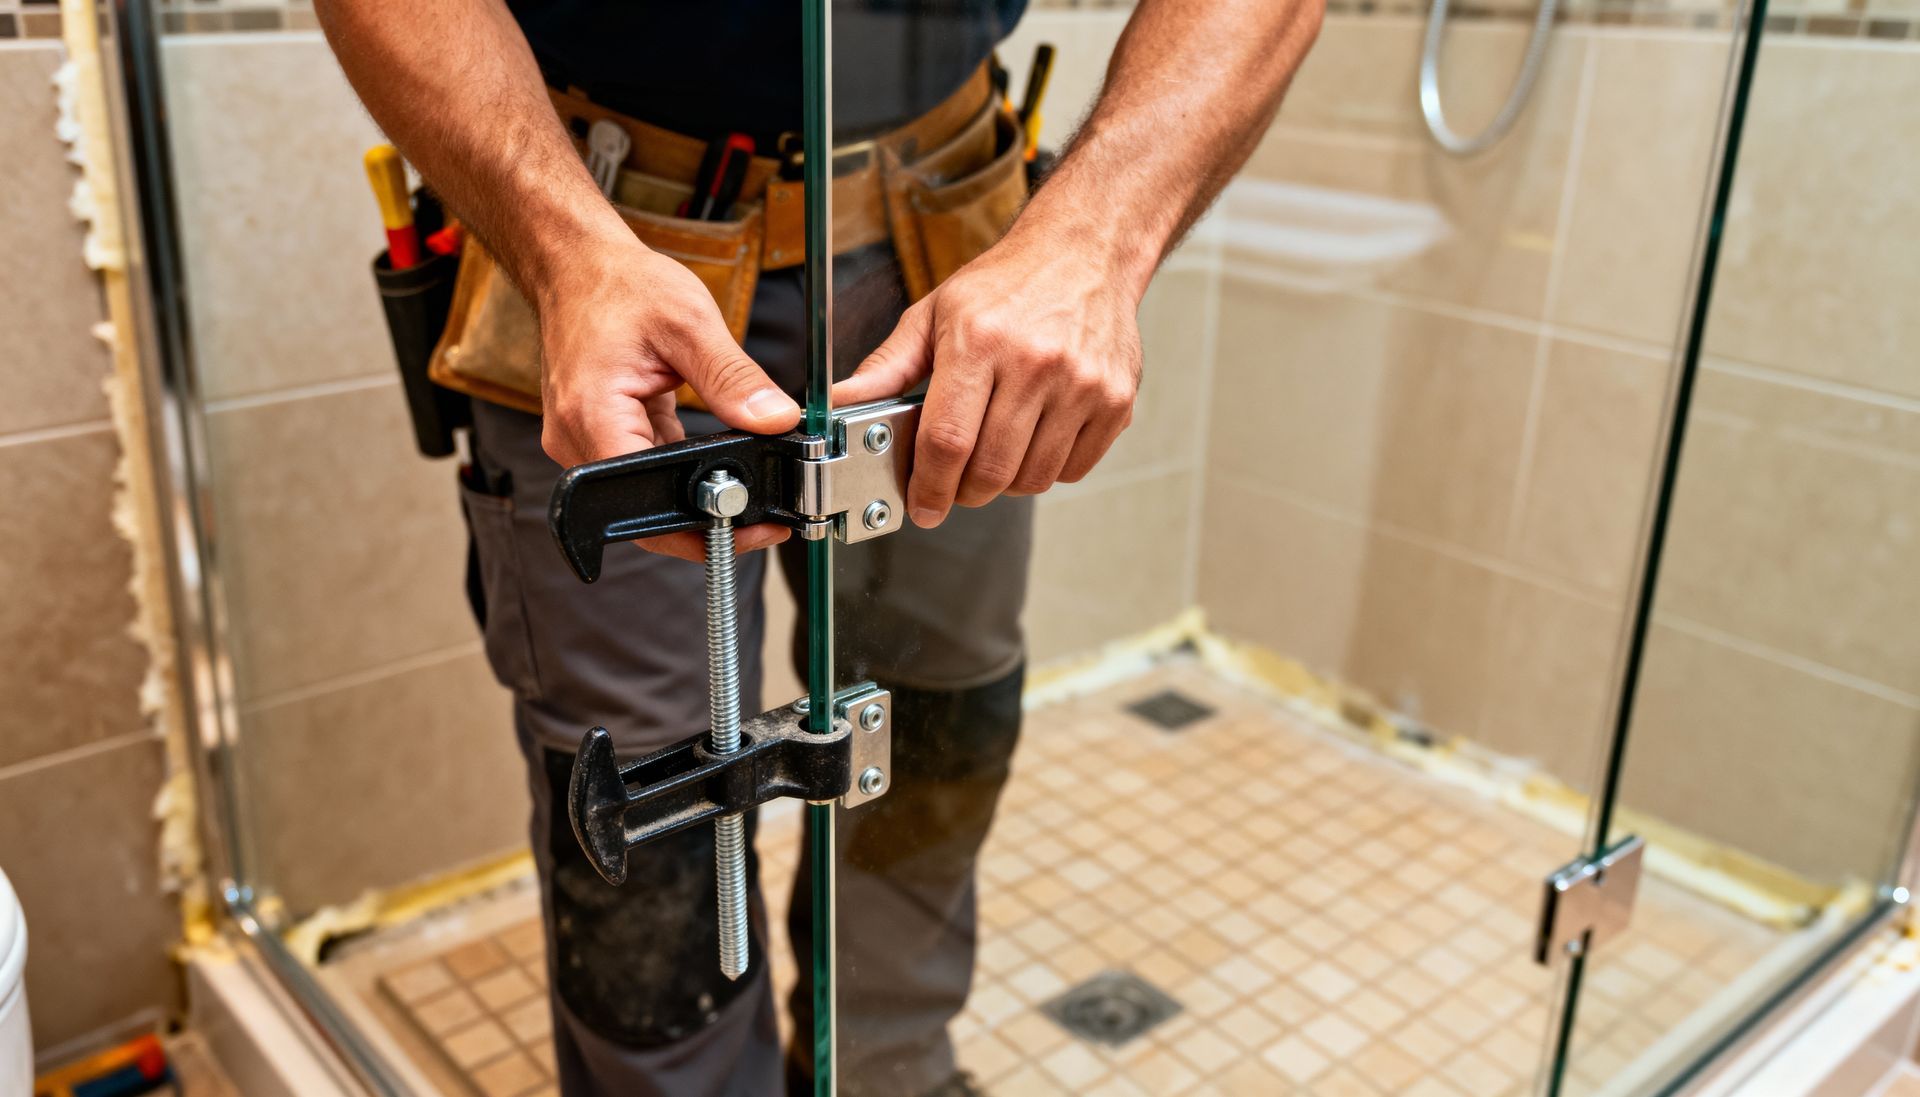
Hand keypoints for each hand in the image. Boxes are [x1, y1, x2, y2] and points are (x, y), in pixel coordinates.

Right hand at [537, 237, 801, 560]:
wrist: (577, 263)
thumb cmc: (618, 284)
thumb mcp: (689, 323)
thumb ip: (734, 379)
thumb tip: (776, 421)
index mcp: (592, 416)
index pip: (648, 504)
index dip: (704, 525)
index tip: (752, 525)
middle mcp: (577, 439)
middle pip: (647, 513)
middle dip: (708, 518)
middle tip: (763, 513)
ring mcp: (584, 441)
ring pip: (648, 494)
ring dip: (696, 492)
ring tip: (747, 477)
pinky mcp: (598, 434)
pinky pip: (645, 467)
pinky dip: (680, 466)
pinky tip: (714, 449)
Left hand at [832, 225, 1143, 527]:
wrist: (1086, 254)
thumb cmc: (1006, 285)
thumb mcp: (934, 314)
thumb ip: (887, 367)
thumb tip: (838, 404)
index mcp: (981, 340)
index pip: (947, 440)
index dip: (929, 487)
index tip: (922, 507)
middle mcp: (1036, 362)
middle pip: (990, 470)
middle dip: (963, 492)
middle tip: (955, 483)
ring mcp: (1083, 384)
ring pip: (1032, 479)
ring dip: (1005, 483)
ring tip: (995, 450)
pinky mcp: (1116, 402)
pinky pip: (1072, 471)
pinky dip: (1047, 469)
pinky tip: (1035, 437)